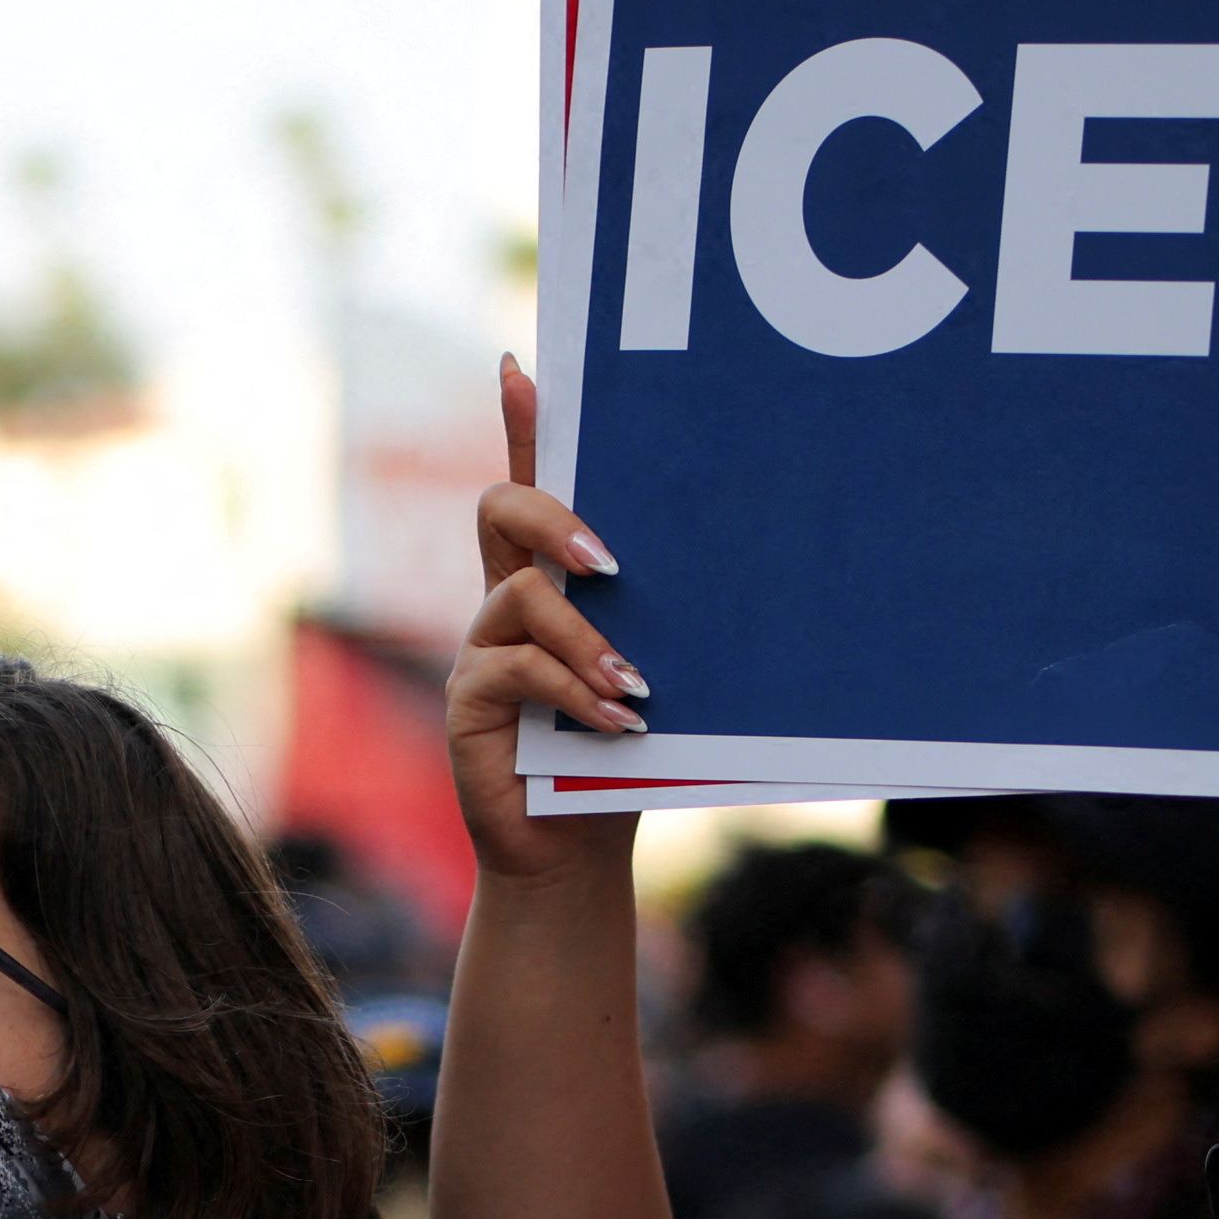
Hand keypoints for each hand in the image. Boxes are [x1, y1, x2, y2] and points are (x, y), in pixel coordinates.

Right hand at [444, 352, 649, 888]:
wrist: (573, 853)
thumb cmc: (624, 762)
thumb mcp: (657, 680)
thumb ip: (666, 632)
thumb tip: (749, 573)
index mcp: (550, 588)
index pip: (531, 490)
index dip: (522, 427)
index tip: (519, 365)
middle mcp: (504, 608)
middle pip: (501, 510)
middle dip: (555, 513)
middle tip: (612, 559)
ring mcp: (480, 652)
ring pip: (519, 595)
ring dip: (587, 636)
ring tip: (638, 684)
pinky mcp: (469, 703)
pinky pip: (515, 668)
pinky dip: (573, 690)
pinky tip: (617, 721)